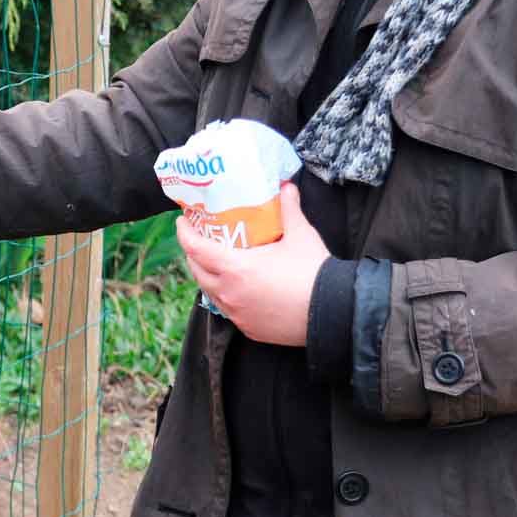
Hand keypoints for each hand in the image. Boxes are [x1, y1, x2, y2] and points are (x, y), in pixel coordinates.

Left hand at [174, 182, 330, 345]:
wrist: (334, 312)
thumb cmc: (313, 272)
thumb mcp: (301, 234)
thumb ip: (289, 208)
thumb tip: (286, 187)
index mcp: (235, 268)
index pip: (195, 248)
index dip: (184, 233)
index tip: (182, 222)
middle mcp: (229, 293)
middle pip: (197, 270)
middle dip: (193, 253)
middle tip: (200, 239)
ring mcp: (237, 314)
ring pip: (210, 293)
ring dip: (208, 275)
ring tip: (217, 262)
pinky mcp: (249, 329)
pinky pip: (228, 310)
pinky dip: (226, 295)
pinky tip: (238, 287)